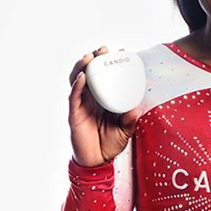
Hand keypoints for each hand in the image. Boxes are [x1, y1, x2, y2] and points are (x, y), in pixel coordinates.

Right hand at [68, 46, 138, 166]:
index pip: (106, 76)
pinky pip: (74, 96)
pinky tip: (82, 77)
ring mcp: (81, 104)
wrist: (98, 161)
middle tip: (103, 50)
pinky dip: (77, 85)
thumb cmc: (111, 142)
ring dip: (82, 66)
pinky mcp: (74, 113)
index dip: (111, 63)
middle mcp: (91, 98)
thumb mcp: (126, 129)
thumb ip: (130, 118)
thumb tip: (136, 108)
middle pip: (90, 73)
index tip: (121, 51)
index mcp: (104, 98)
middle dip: (95, 59)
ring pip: (77, 80)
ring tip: (90, 57)